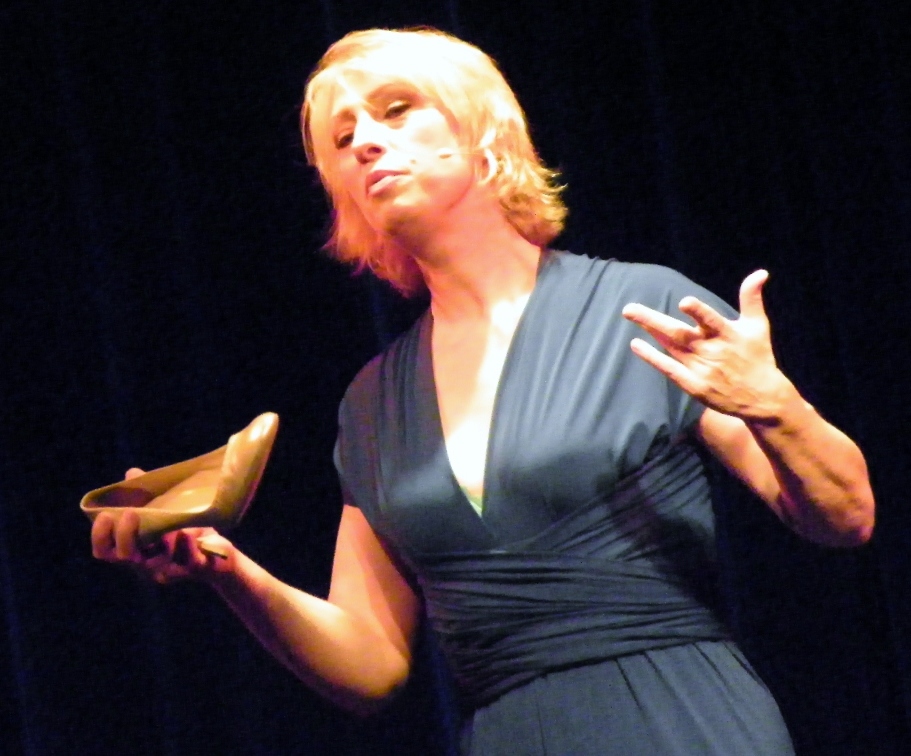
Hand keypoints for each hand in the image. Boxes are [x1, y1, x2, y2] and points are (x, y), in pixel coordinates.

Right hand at [90, 468, 234, 583]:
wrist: (221, 556)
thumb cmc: (187, 533)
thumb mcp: (166, 513)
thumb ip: (147, 497)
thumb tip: (132, 473)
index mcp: (136, 551)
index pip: (106, 552)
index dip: (100, 537)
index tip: (104, 516)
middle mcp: (148, 565)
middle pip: (125, 558)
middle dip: (125, 536)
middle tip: (131, 512)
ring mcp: (172, 569)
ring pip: (156, 562)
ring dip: (159, 540)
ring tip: (165, 522)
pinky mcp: (196, 569)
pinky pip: (188, 562)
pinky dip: (185, 547)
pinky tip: (186, 534)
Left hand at [621, 270, 794, 421]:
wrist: (761, 398)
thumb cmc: (757, 357)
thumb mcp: (758, 326)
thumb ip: (751, 299)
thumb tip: (760, 272)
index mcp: (728, 334)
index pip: (711, 320)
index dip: (699, 312)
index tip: (685, 302)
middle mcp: (711, 351)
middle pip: (678, 333)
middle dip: (653, 321)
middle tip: (629, 309)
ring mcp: (701, 369)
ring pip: (670, 347)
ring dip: (650, 332)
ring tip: (631, 316)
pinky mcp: (694, 385)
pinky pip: (669, 369)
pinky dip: (652, 358)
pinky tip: (636, 344)